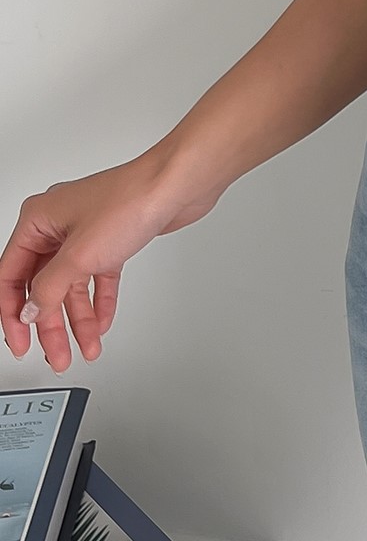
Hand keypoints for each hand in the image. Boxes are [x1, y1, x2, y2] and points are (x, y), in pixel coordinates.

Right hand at [0, 148, 216, 374]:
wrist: (176, 186)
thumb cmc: (130, 201)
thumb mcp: (79, 254)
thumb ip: (49, 288)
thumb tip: (30, 310)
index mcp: (37, 220)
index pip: (12, 276)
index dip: (13, 313)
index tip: (20, 342)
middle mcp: (57, 226)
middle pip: (43, 285)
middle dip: (51, 324)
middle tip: (58, 354)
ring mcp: (86, 233)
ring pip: (72, 285)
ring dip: (78, 319)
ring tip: (86, 346)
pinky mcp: (111, 240)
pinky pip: (97, 278)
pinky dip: (99, 302)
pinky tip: (101, 324)